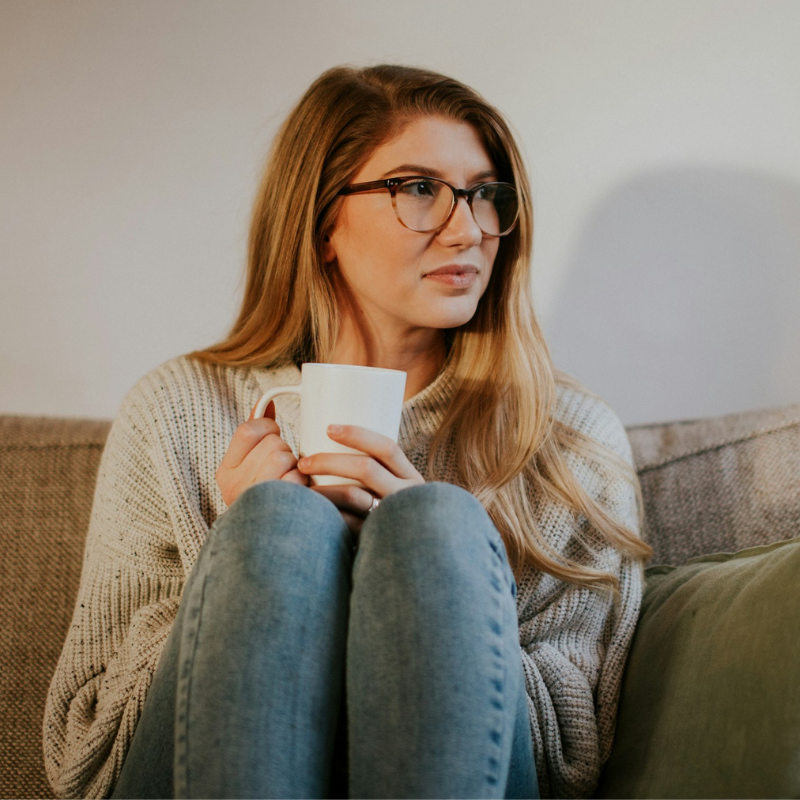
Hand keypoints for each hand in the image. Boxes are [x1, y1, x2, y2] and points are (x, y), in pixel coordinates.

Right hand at [215, 401, 308, 506]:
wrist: (269, 545)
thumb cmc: (266, 497)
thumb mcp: (251, 465)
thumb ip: (256, 433)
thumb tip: (266, 402)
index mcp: (225, 472)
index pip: (248, 430)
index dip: (269, 427)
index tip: (274, 435)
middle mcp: (234, 487)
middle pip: (272, 443)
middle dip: (285, 450)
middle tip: (284, 468)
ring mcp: (254, 500)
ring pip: (284, 457)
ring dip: (295, 466)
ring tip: (291, 480)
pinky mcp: (276, 511)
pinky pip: (296, 479)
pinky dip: (303, 483)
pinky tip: (299, 494)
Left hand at [296, 424, 424, 534]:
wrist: (414, 555)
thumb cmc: (396, 516)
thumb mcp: (398, 491)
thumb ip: (378, 476)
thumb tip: (334, 448)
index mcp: (410, 477)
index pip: (387, 448)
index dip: (358, 434)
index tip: (329, 428)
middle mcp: (406, 495)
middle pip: (366, 468)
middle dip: (329, 461)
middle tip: (303, 462)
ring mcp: (392, 517)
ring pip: (354, 495)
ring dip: (323, 488)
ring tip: (301, 487)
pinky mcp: (378, 538)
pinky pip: (348, 523)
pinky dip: (328, 514)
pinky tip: (311, 512)